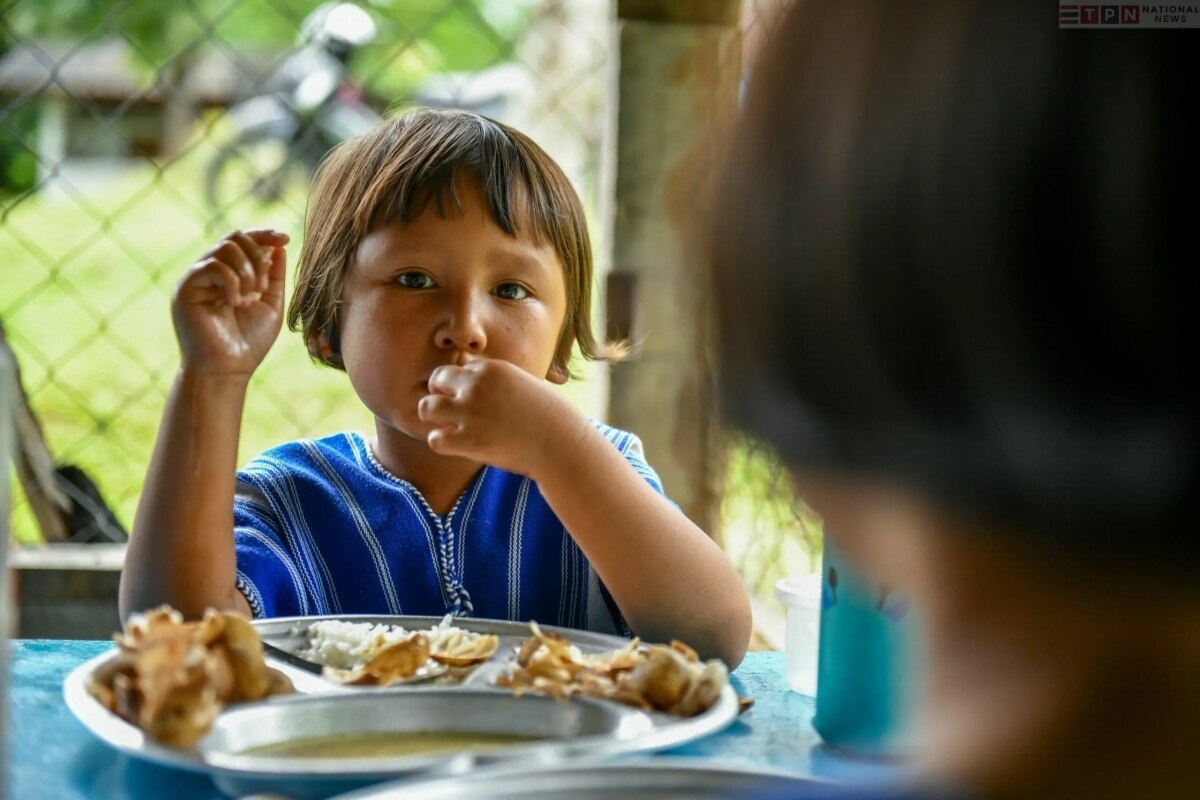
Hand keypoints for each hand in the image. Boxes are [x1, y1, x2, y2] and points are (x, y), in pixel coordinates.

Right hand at [172, 229, 289, 376]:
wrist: (227, 370)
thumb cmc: (248, 343)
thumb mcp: (270, 304)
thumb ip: (274, 276)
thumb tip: (278, 246)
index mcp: (228, 275)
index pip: (242, 242)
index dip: (263, 234)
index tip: (285, 237)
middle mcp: (209, 273)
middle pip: (234, 238)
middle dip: (257, 255)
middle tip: (263, 286)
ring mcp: (195, 279)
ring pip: (224, 248)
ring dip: (247, 271)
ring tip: (251, 297)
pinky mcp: (185, 288)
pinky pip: (212, 266)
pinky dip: (232, 281)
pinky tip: (236, 302)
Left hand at [417, 359, 584, 476]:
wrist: (561, 444)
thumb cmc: (547, 416)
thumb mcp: (523, 383)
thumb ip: (496, 379)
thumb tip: (472, 375)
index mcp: (491, 369)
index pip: (457, 369)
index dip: (461, 385)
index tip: (472, 400)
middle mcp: (476, 386)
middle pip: (436, 380)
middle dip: (441, 395)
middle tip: (454, 412)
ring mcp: (470, 413)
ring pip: (427, 407)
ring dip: (435, 418)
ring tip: (449, 427)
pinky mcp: (468, 440)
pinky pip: (435, 438)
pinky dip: (441, 442)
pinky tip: (457, 445)